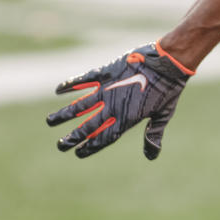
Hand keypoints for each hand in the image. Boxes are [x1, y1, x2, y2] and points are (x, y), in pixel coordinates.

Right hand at [46, 42, 193, 159]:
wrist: (168, 62)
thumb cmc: (169, 89)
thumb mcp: (163, 114)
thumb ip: (153, 134)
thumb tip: (151, 156)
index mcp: (128, 118)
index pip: (104, 138)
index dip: (90, 147)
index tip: (78, 153)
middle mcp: (114, 106)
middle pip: (88, 126)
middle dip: (73, 137)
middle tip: (60, 144)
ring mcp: (109, 88)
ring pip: (80, 105)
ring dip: (64, 114)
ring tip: (50, 121)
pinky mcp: (107, 72)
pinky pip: (84, 79)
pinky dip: (71, 84)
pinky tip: (58, 90)